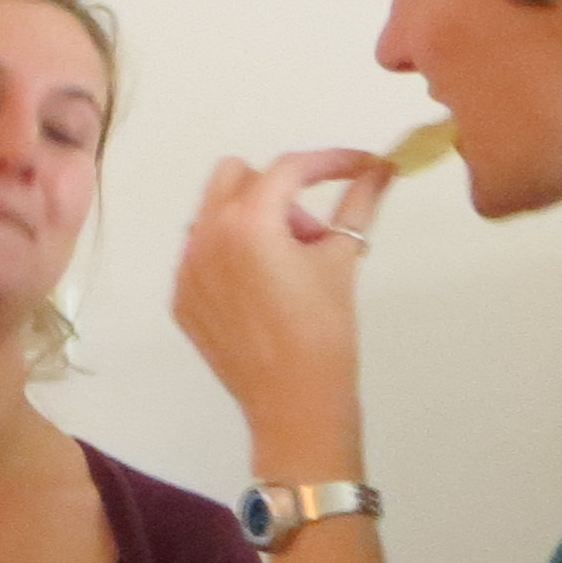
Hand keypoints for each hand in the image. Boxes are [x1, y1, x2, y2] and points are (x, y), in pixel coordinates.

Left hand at [171, 148, 392, 468]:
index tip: (361, 166)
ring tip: (289, 264)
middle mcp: (204, 237)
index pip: (289, 168)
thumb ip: (359, 203)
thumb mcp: (342, 259)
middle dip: (279, 190)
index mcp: (247, 222)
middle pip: (237, 176)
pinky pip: (200, 255)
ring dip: (252, 220)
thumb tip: (381, 169)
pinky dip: (231, 256)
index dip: (330, 161)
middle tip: (312, 232)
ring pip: (213, 214)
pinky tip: (263, 292)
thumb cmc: (323, 330)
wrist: (294, 401)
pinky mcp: (181, 299)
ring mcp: (186, 270)